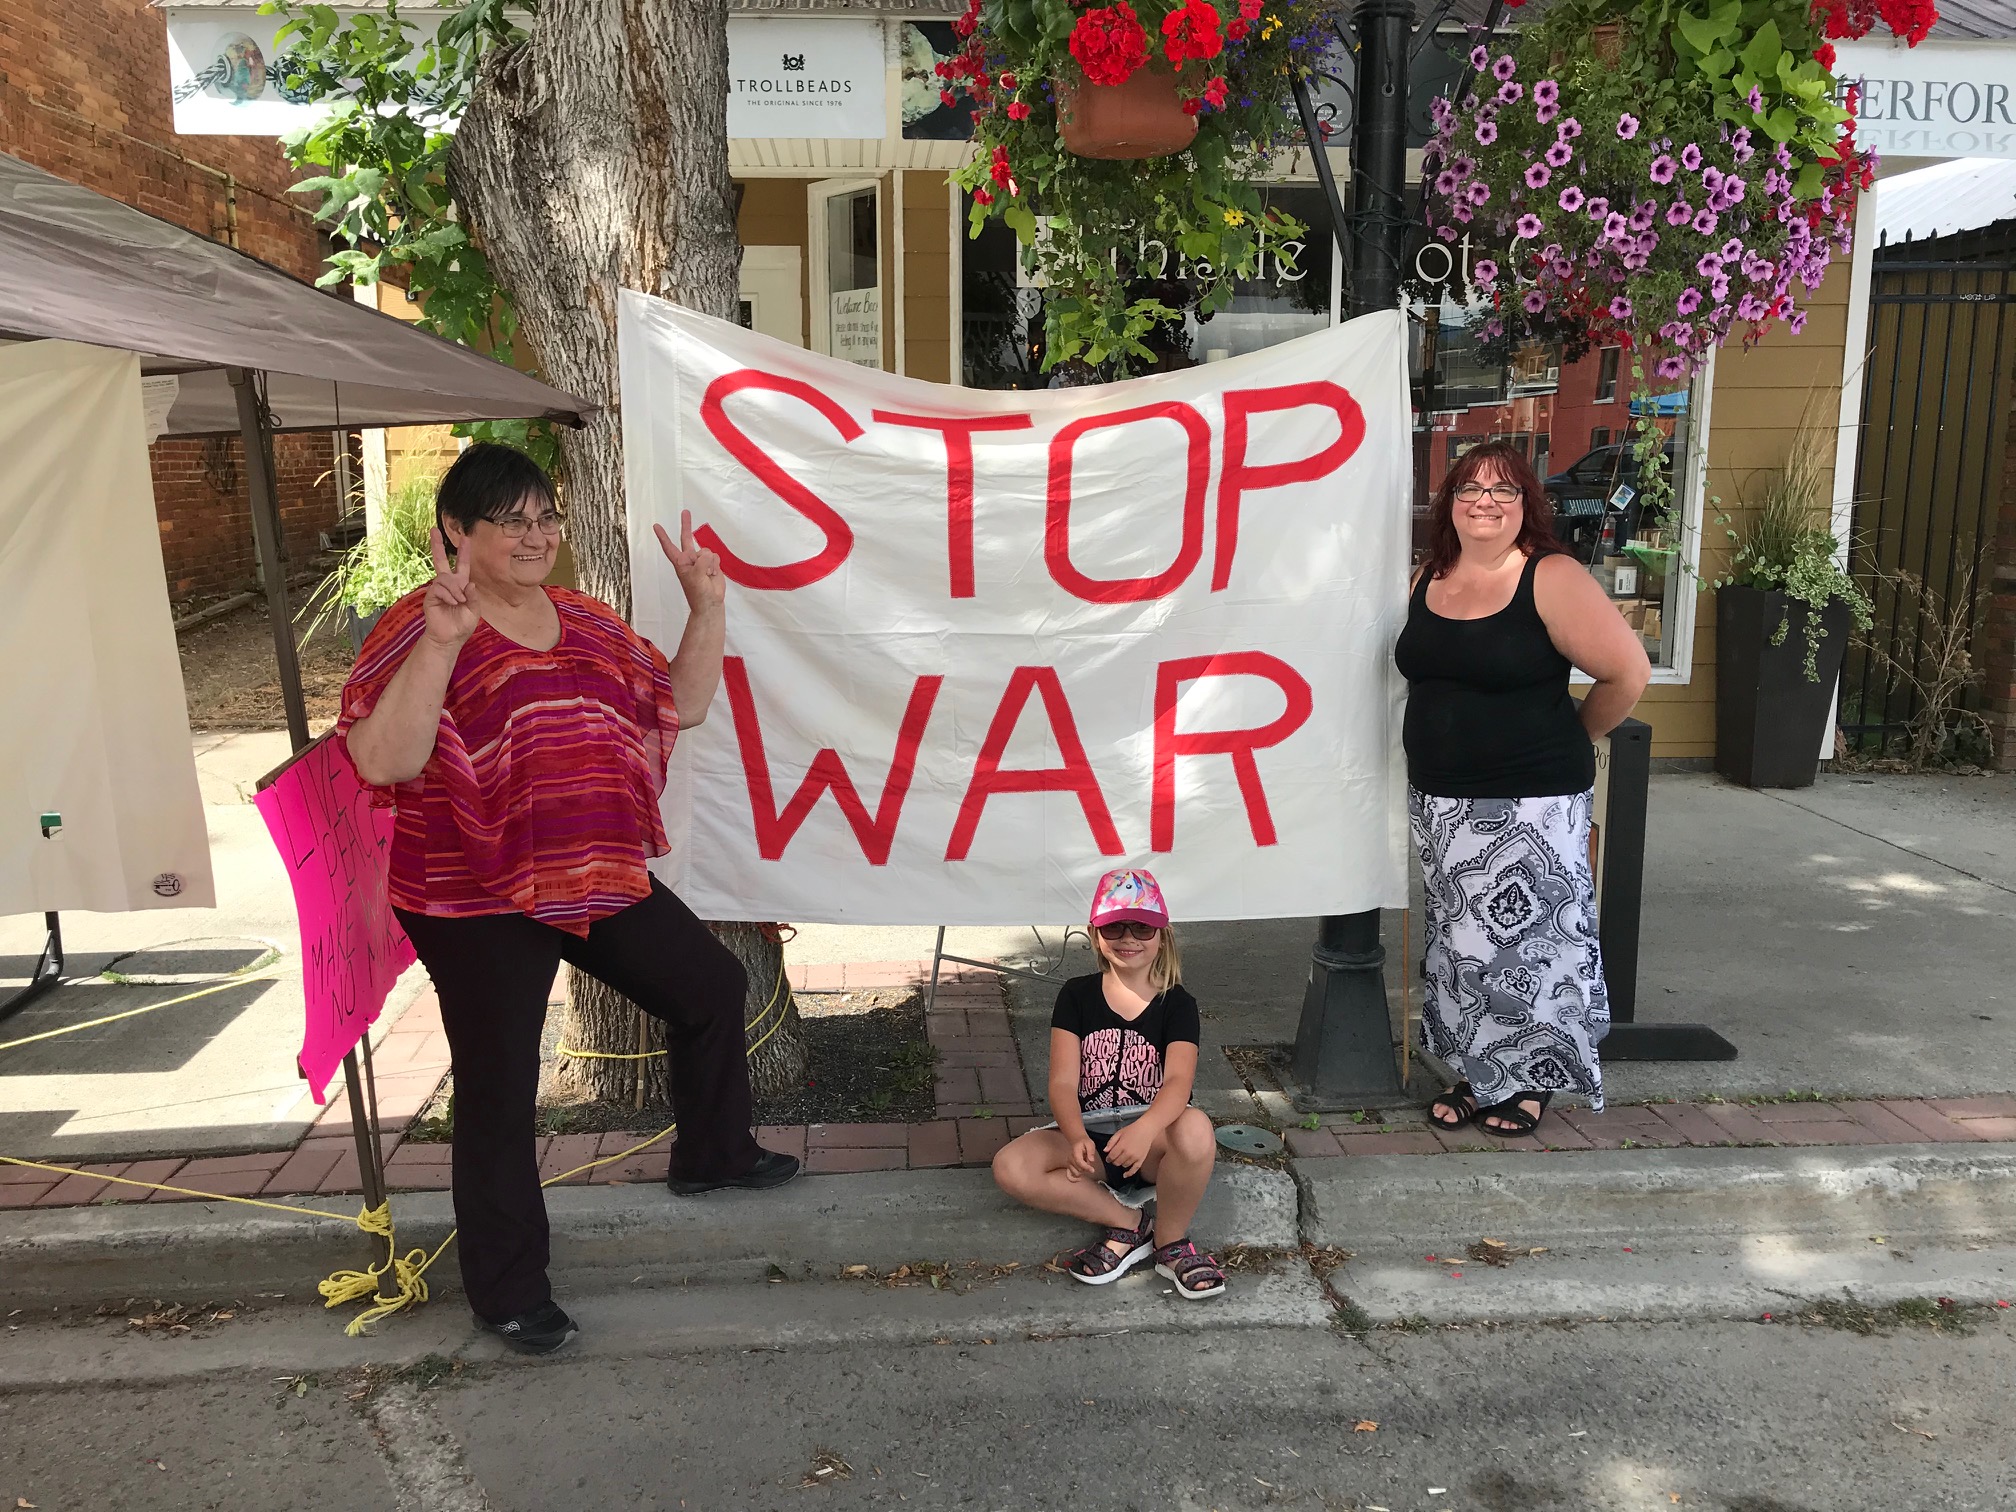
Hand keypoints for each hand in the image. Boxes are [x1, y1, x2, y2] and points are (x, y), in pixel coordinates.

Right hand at [422, 529, 479, 649]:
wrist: (449, 638)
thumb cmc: (462, 626)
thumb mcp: (474, 611)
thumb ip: (474, 597)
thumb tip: (469, 584)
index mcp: (460, 586)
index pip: (462, 565)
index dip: (464, 552)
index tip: (465, 538)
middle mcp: (448, 584)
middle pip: (440, 560)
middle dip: (437, 545)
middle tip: (433, 529)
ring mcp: (437, 589)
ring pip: (445, 578)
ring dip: (455, 590)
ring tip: (459, 602)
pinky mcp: (430, 596)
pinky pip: (439, 588)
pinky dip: (449, 595)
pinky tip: (453, 603)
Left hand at [656, 510, 725, 615]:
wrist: (711, 603)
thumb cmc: (698, 593)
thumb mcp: (696, 576)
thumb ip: (702, 561)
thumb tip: (708, 553)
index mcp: (681, 562)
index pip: (670, 547)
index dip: (663, 536)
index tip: (656, 526)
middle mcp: (690, 559)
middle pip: (687, 538)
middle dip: (686, 525)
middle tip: (685, 512)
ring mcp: (701, 561)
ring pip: (706, 551)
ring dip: (709, 563)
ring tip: (707, 576)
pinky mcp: (712, 564)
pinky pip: (716, 557)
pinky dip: (716, 566)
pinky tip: (713, 575)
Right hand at [1066, 1136, 1100, 1181]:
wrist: (1078, 1141)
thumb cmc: (1084, 1143)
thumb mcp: (1090, 1144)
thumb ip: (1090, 1151)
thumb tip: (1091, 1160)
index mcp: (1075, 1153)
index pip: (1079, 1162)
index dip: (1086, 1167)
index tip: (1093, 1170)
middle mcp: (1070, 1159)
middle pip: (1079, 1169)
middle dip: (1086, 1168)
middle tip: (1088, 1160)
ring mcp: (1068, 1164)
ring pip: (1076, 1173)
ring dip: (1082, 1171)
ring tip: (1084, 1163)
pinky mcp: (1069, 1167)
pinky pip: (1069, 1176)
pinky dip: (1074, 1179)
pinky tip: (1079, 1179)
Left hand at [1101, 1121, 1154, 1178]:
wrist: (1146, 1129)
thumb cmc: (1132, 1129)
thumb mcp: (1119, 1133)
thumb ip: (1111, 1142)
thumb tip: (1105, 1151)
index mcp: (1121, 1146)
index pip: (1111, 1157)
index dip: (1108, 1158)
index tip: (1108, 1158)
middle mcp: (1128, 1153)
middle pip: (1117, 1162)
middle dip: (1114, 1161)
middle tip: (1114, 1158)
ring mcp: (1135, 1157)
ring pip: (1124, 1165)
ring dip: (1121, 1163)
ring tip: (1122, 1158)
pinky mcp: (1141, 1160)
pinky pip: (1134, 1169)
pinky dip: (1129, 1173)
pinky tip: (1125, 1175)